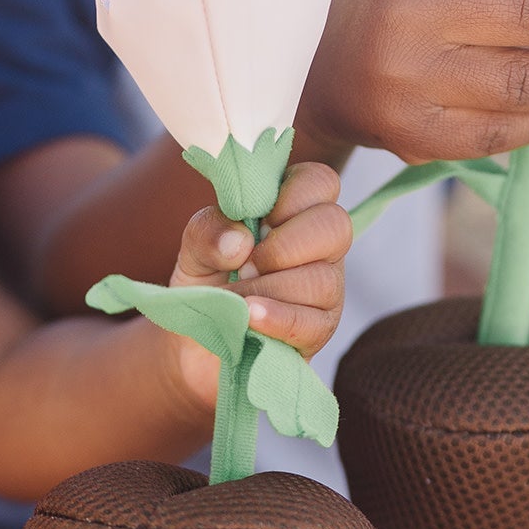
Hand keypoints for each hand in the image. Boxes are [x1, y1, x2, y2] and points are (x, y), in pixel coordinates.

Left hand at [167, 160, 349, 408]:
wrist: (194, 346)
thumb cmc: (205, 286)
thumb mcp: (193, 251)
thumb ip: (207, 231)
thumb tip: (239, 239)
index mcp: (295, 211)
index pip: (320, 182)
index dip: (291, 196)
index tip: (258, 220)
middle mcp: (320, 246)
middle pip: (336, 226)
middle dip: (284, 246)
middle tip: (246, 264)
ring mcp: (326, 290)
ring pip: (321, 279)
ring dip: (268, 288)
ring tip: (235, 300)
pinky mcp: (319, 330)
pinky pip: (312, 322)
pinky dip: (275, 318)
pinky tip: (249, 318)